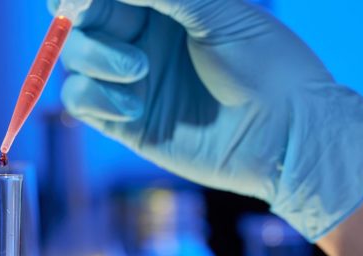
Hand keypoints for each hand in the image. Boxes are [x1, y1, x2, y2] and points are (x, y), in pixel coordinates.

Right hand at [55, 0, 362, 240]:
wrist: (287, 136)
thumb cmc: (268, 67)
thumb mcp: (221, 15)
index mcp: (166, 6)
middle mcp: (141, 39)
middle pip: (80, 19)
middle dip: (76, 15)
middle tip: (78, 12)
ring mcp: (130, 80)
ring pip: (75, 58)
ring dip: (95, 57)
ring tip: (138, 70)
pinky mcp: (123, 121)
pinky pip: (80, 100)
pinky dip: (94, 97)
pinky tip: (132, 107)